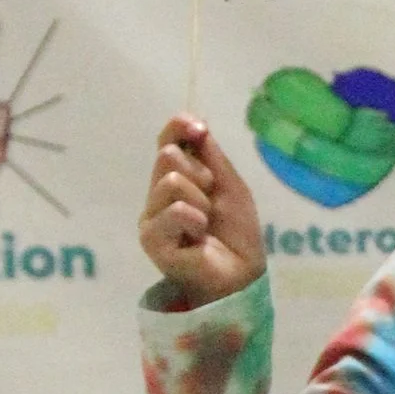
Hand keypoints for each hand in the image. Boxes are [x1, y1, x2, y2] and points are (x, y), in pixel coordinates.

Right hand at [141, 115, 265, 303]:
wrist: (242, 273)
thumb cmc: (237, 232)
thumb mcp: (230, 184)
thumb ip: (210, 154)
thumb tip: (194, 120)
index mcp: (176, 178)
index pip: (166, 141)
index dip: (179, 127)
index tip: (199, 129)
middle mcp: (157, 195)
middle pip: (168, 157)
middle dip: (201, 175)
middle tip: (211, 203)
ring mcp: (151, 218)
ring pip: (171, 182)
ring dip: (201, 202)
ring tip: (206, 226)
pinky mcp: (152, 240)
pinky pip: (175, 211)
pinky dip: (195, 221)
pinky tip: (199, 239)